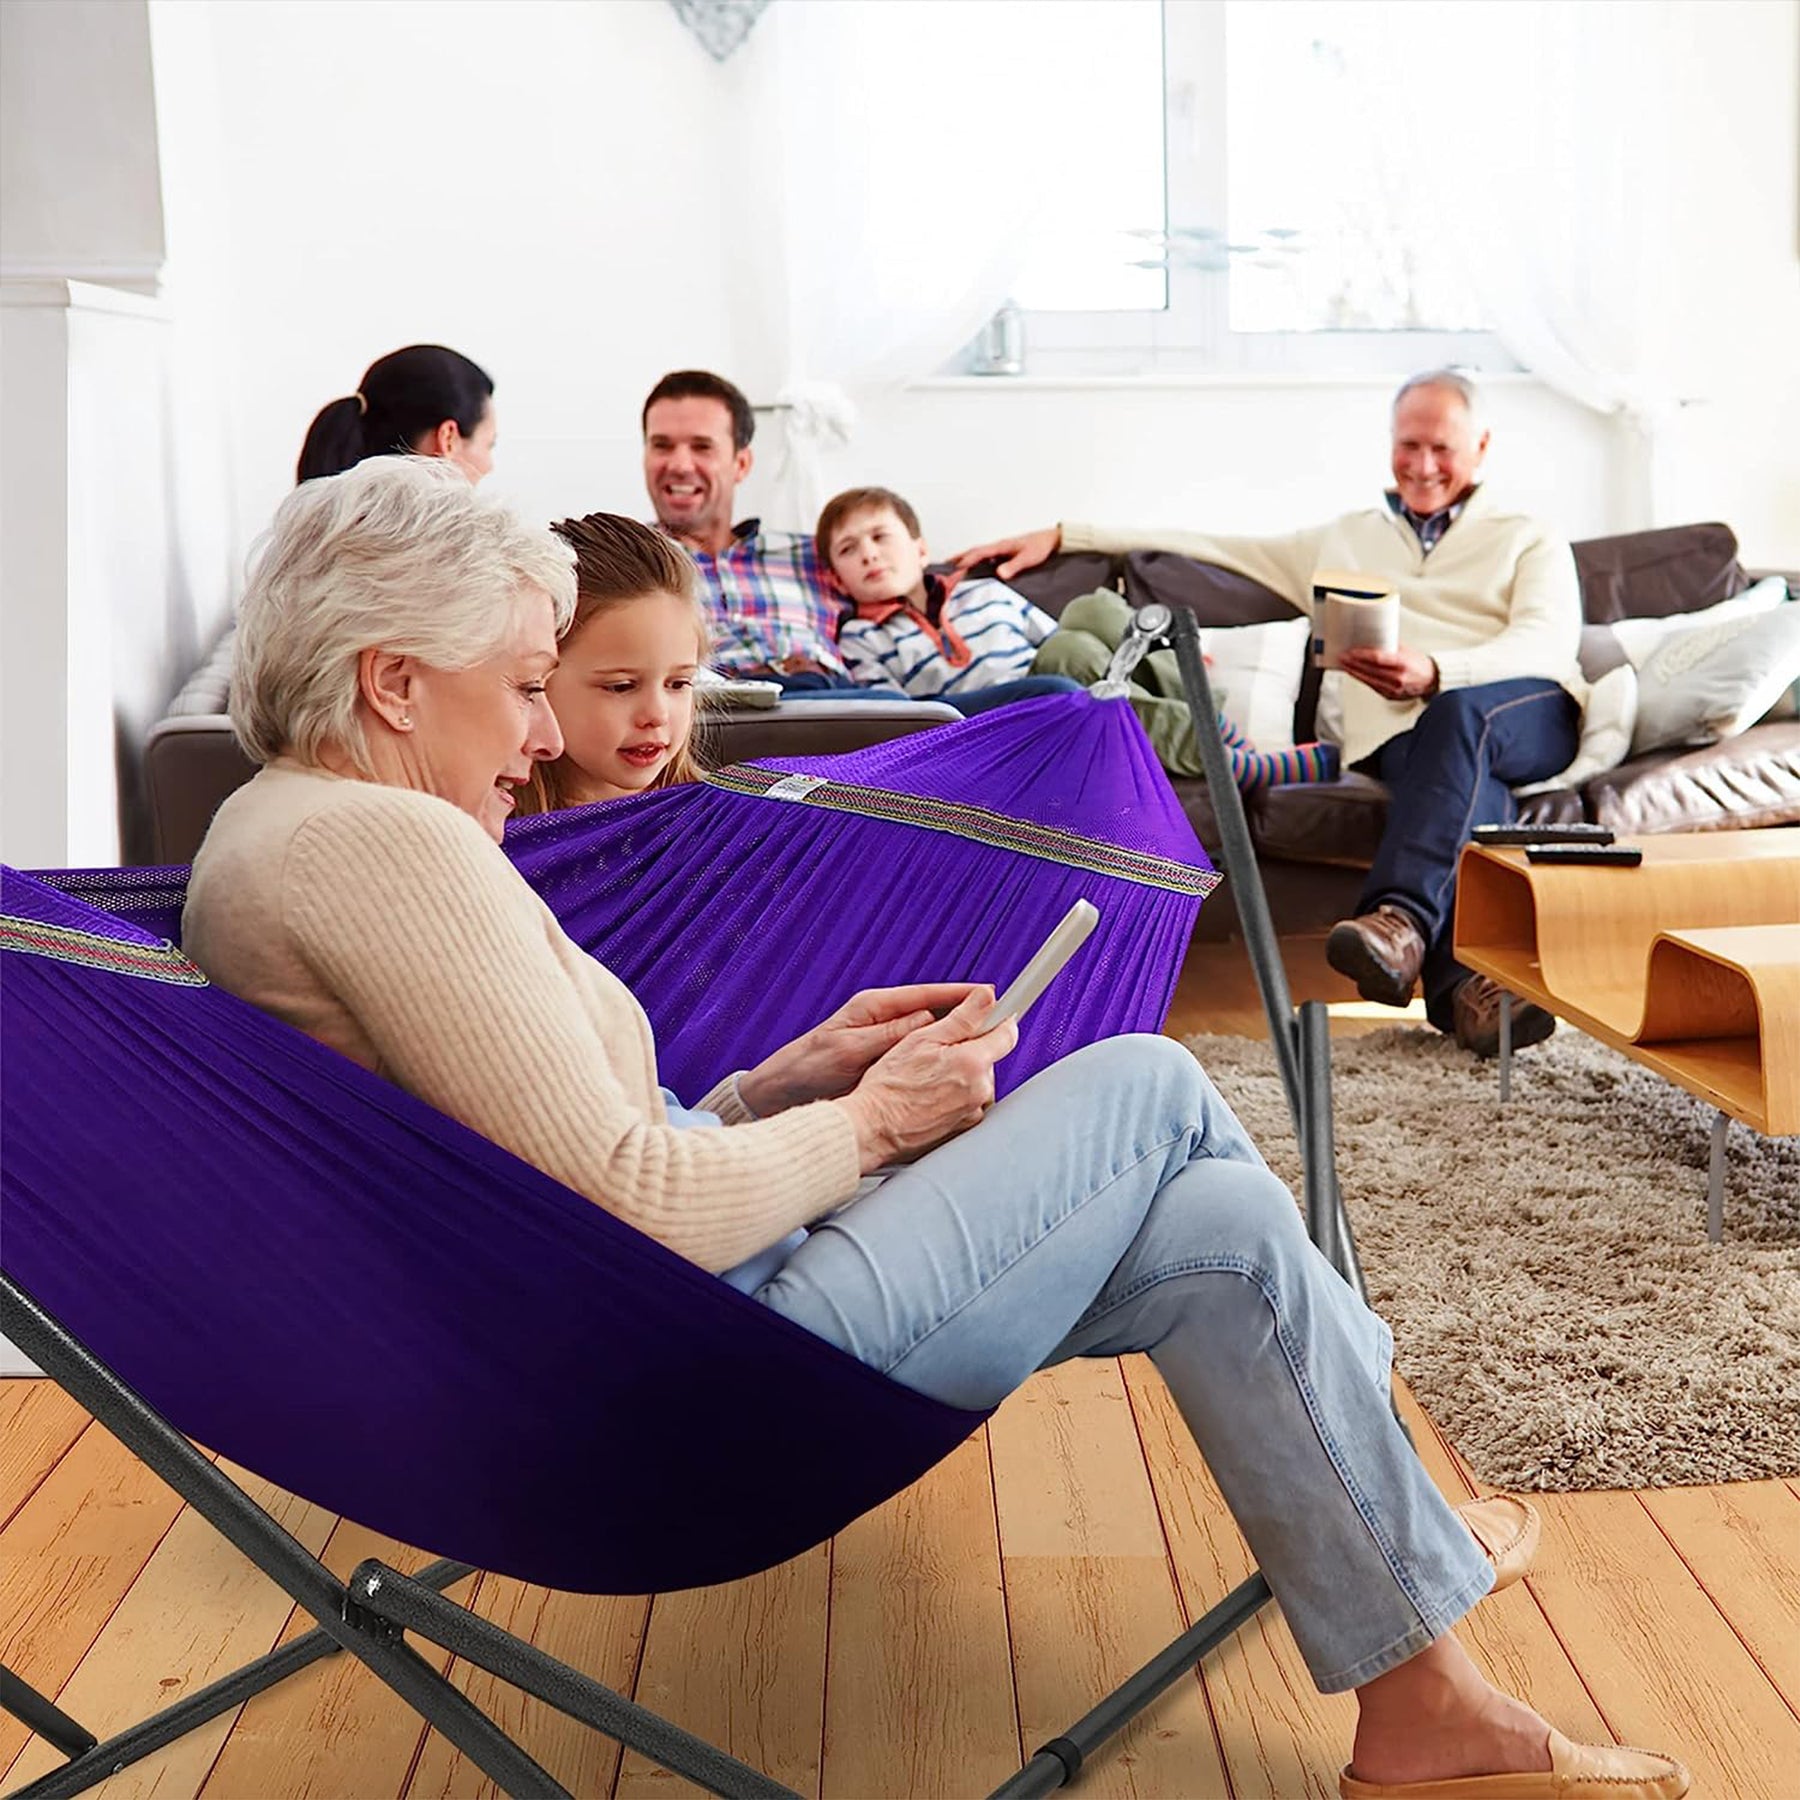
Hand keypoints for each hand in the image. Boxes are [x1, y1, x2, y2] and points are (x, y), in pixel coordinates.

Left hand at [738, 983, 985, 1115]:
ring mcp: (886, 1041)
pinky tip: (957, 1073)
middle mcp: (885, 1020)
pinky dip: (940, 1063)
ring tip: (987, 1049)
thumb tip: (926, 1019)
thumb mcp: (847, 1050)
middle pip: (937, 1014)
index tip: (991, 994)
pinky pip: (921, 1058)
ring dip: (957, 1042)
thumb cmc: (807, 1068)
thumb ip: (886, 1035)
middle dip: (967, 1019)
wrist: (780, 1093)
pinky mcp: (885, 1063)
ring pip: (933, 1037)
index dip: (961, 995)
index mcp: (875, 1007)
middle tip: (1000, 1026)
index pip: (928, 995)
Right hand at [835, 988, 1019, 1169]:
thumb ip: (963, 1016)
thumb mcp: (922, 1038)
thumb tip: (987, 997)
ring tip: (928, 1079)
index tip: (990, 1016)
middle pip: (989, 1059)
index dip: (998, 1020)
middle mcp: (980, 1090)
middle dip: (970, 1051)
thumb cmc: (889, 1085)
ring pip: (978, 1082)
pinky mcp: (963, 1128)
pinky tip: (930, 1096)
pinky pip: (968, 1104)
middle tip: (936, 1053)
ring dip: (962, 1075)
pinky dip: (955, 1097)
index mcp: (973, 1062)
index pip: (1006, 1034)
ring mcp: (973, 1112)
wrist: (873, 1127)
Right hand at [950, 526, 1061, 581]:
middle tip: (946, 565)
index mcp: (1001, 546)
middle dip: (960, 557)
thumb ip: (1014, 566)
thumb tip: (999, 574)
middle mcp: (999, 546)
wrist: (1052, 540)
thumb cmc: (1041, 547)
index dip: (967, 561)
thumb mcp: (1028, 558)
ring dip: (967, 558)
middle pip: (975, 551)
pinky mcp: (1005, 553)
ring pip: (979, 554)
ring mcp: (1001, 549)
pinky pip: (987, 557)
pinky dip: (977, 561)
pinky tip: (976, 567)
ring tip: (954, 566)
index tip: (955, 569)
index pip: (979, 553)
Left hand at [1336, 645, 1438, 701]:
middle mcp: (1398, 678)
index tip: (1351, 652)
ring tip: (1345, 665)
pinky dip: (1363, 679)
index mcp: (1402, 664)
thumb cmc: (1419, 664)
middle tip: (1343, 657)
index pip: (1378, 659)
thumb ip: (1389, 647)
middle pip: (1370, 670)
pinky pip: (1372, 687)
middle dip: (1353, 664)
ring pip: (1368, 680)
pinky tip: (1355, 674)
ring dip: (1354, 672)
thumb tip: (1371, 641)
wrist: (1431, 680)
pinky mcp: (1390, 696)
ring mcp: (1394, 689)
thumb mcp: (1406, 651)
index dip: (1362, 655)